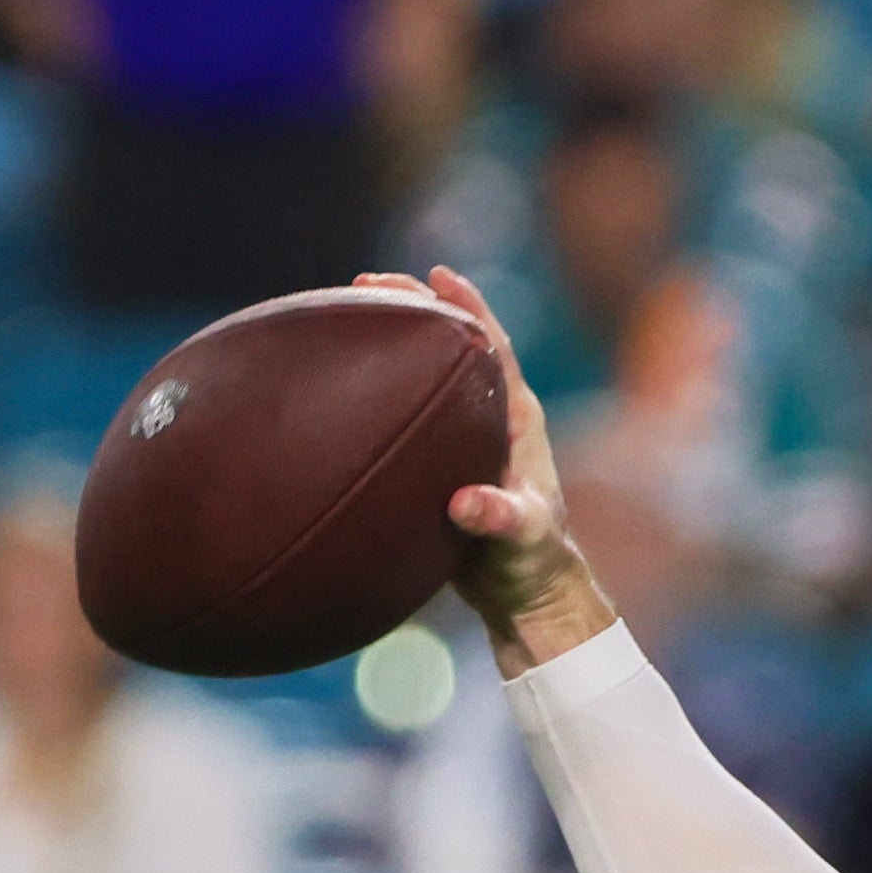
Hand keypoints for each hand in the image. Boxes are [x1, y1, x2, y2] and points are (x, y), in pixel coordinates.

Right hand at [354, 267, 610, 671]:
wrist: (526, 596)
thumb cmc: (533, 565)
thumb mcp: (521, 540)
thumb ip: (500, 518)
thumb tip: (466, 502)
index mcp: (519, 421)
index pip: (494, 348)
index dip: (469, 308)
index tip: (439, 276)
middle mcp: (493, 419)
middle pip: (454, 346)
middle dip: (416, 308)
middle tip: (368, 282)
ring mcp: (467, 438)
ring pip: (427, 372)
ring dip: (393, 338)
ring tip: (347, 308)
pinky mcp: (442, 462)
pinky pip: (407, 408)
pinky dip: (378, 386)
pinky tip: (338, 379)